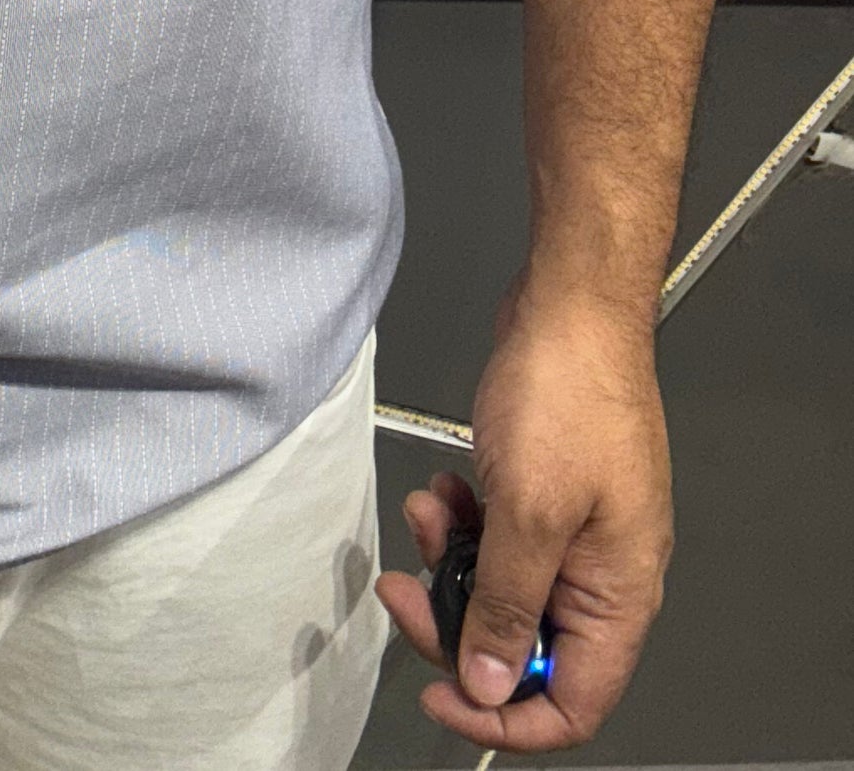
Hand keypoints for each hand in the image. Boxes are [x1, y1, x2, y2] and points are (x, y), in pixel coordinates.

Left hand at [374, 280, 672, 752]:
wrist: (572, 307)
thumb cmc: (571, 391)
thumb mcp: (529, 512)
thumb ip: (505, 604)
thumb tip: (489, 683)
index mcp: (618, 595)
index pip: (570, 703)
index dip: (504, 715)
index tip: (443, 696)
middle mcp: (602, 575)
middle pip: (523, 650)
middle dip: (457, 623)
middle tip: (407, 593)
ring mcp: (574, 534)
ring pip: (500, 589)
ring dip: (451, 560)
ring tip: (427, 514)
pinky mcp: (546, 495)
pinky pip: (497, 538)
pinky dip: (462, 521)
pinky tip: (445, 490)